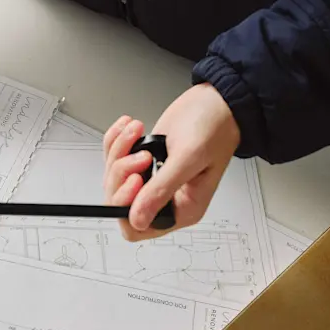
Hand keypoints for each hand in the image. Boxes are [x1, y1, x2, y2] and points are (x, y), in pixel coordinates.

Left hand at [103, 83, 239, 240]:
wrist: (216, 101)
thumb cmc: (214, 127)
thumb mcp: (189, 159)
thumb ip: (162, 190)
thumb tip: (138, 219)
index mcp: (182, 208)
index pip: (138, 228)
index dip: (127, 207)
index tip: (135, 180)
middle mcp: (164, 198)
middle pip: (119, 202)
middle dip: (122, 174)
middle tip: (141, 154)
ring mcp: (150, 180)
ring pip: (112, 177)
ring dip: (119, 151)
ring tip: (138, 133)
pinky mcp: (140, 162)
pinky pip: (112, 157)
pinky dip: (115, 141)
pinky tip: (129, 128)